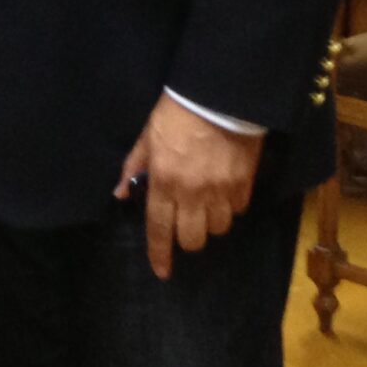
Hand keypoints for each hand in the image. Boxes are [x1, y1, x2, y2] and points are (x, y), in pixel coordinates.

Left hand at [114, 92, 263, 279]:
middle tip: (185, 225)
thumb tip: (121, 192)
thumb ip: (134, 166)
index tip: (162, 271)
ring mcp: (221, 191)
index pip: (159, 229)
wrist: (220, 95)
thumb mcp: (147, 136)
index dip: (160, 254)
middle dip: (187, 239)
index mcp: (164, 182)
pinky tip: (225, 193)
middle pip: (193, 239)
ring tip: (207, 206)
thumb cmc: (177, 112)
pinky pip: (238, 210)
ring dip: (210, 222)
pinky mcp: (244, 184)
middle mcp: (193, 194)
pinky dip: (231, 207)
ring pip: (218, 229)